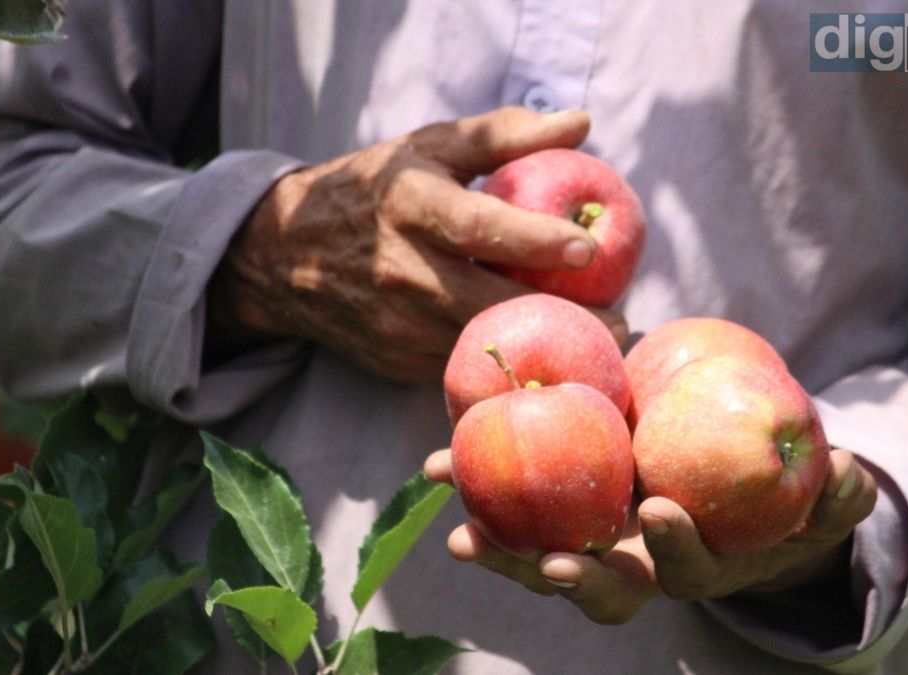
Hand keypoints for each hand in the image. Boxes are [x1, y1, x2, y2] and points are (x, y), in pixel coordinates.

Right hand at [210, 107, 626, 381]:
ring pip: (482, 345)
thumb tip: (581, 125)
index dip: (536, 239)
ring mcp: (397, 323)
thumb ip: (503, 136)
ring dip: (539, 346)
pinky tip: (537, 352)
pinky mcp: (397, 359)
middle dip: (563, 319)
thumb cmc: (372, 191)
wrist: (285, 256)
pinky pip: (461, 364)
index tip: (591, 247)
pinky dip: (502, 361)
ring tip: (591, 339)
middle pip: (491, 303)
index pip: (478, 226)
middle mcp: (402, 269)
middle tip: (622, 322)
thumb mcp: (427, 148)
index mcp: (410, 206)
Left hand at [424, 447, 876, 623]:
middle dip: (573, 580)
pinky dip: (478, 498)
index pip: (684, 568)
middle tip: (545, 561)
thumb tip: (847, 467)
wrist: (716, 487)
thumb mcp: (811, 495)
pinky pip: (511, 515)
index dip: (677, 547)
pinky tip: (437, 471)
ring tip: (465, 528)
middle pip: (601, 590)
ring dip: (503, 550)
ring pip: (542, 563)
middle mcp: (637, 566)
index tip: (663, 510)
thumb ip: (833, 489)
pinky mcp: (553, 515)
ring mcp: (591, 546)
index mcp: (693, 559)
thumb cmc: (766, 491)